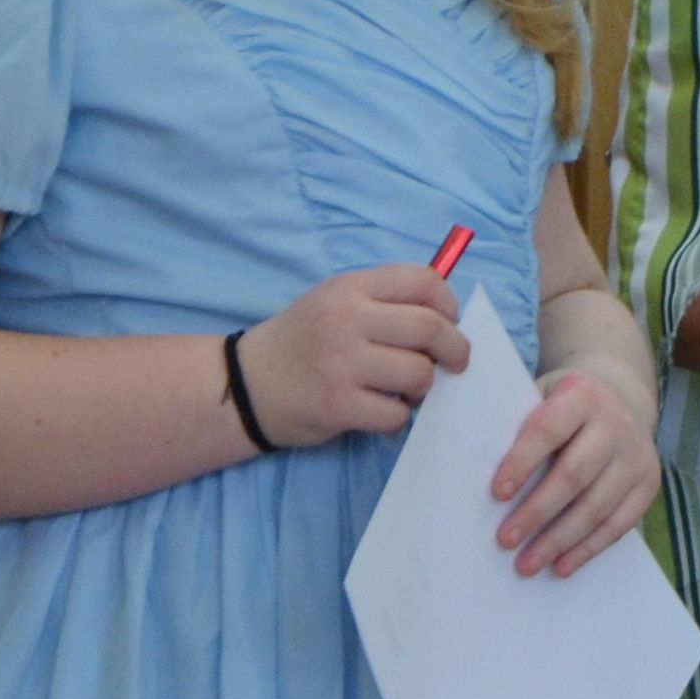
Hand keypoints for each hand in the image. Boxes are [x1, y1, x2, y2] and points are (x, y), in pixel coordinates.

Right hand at [234, 262, 468, 446]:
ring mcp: (341, 364)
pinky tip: (380, 411)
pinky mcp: (337, 405)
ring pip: (419, 373)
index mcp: (350, 289)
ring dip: (424, 387)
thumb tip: (449, 318)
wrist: (244, 386)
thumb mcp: (336, 302)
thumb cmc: (303, 342)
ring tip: (406, 390)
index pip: (423, 280)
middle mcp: (346, 320)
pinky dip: (397, 417)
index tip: (449, 322)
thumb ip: (385, 301)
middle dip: (455, 349)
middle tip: (454, 363)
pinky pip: (396, 414)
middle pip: (430, 327)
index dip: (448, 303)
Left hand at [491, 349, 659, 576]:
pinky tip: (562, 565)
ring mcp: (637, 454)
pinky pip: (621, 522)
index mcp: (582, 395)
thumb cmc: (559, 410)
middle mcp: (616, 422)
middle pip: (574, 474)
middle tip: (505, 540)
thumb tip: (475, 480)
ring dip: (559, 539)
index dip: (522, 462)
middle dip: (537, 511)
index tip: (496, 494)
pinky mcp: (649, 482)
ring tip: (527, 564)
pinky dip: (589, 548)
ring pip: (598, 505)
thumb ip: (517, 427)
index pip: (548, 430)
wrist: (619, 400)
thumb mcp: (539, 400)